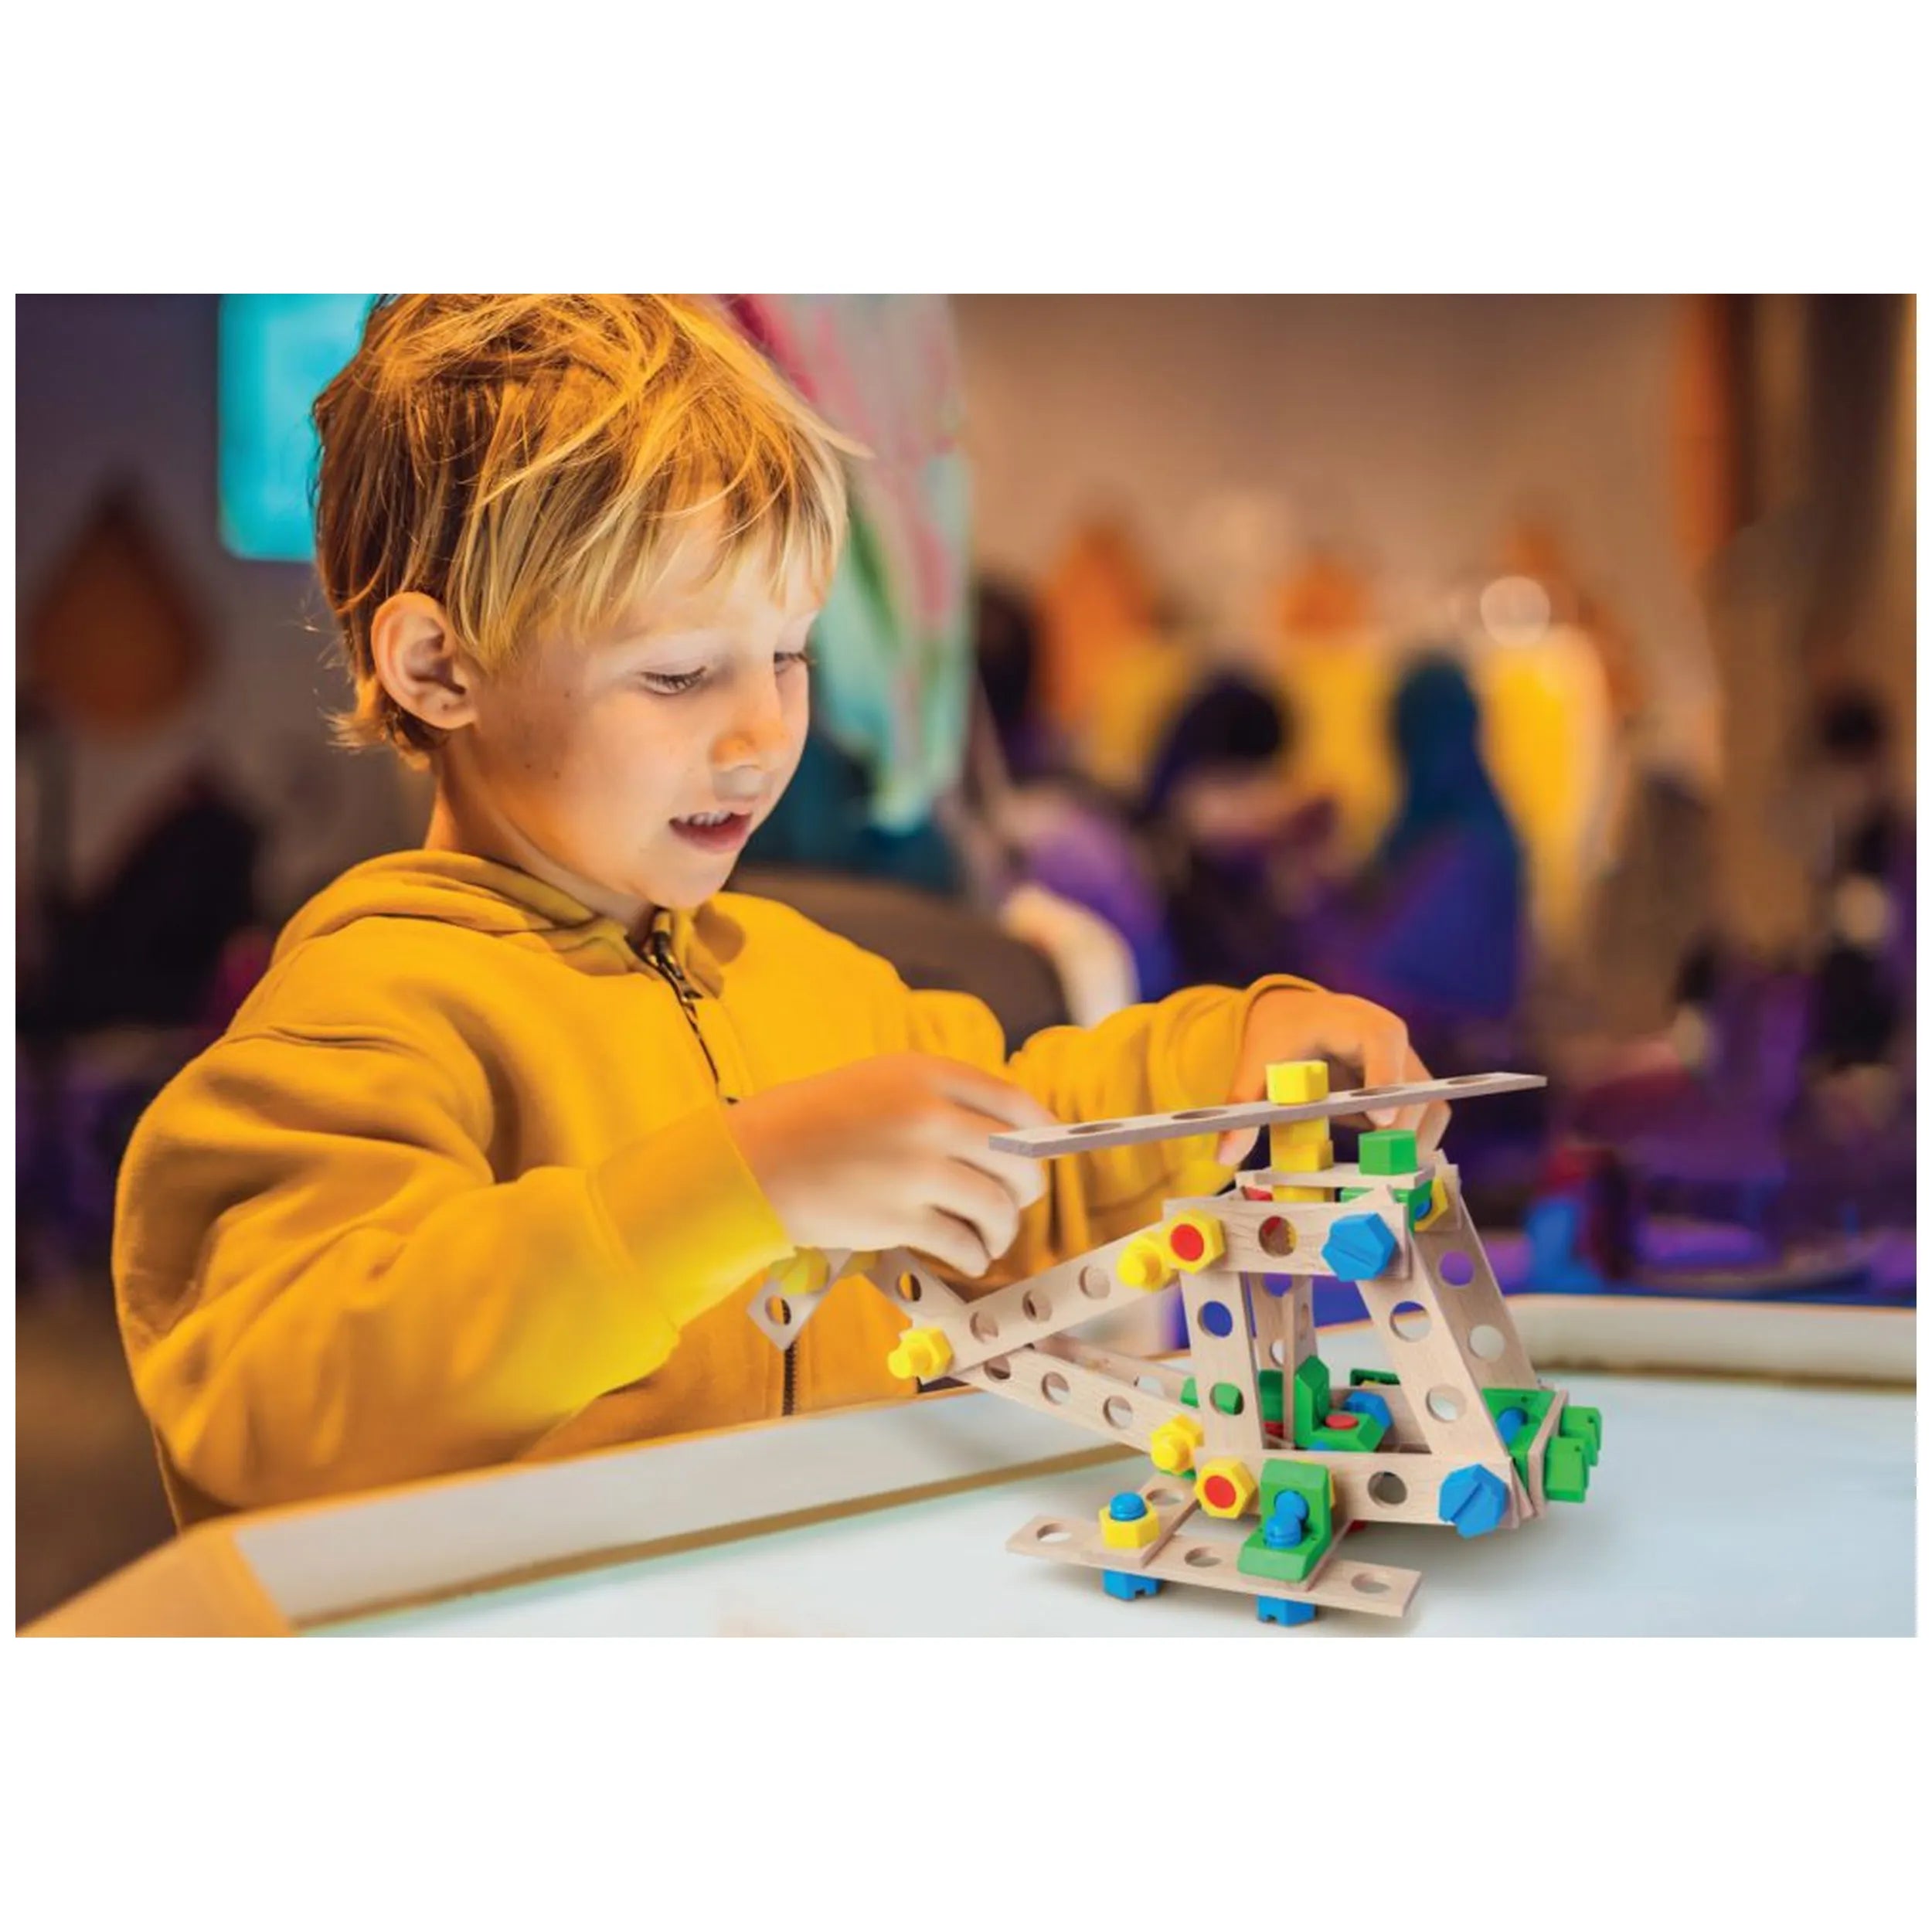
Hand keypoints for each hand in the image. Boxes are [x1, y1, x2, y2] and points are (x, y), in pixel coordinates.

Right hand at [725, 1055, 1056, 1278]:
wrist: (756, 1162)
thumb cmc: (814, 1122)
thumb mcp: (880, 1083)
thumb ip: (939, 1099)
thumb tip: (1007, 1137)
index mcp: (927, 1075)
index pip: (1015, 1102)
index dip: (1041, 1133)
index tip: (1043, 1150)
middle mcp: (931, 1117)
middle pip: (1017, 1158)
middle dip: (1027, 1187)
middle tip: (1016, 1201)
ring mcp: (918, 1168)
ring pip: (998, 1206)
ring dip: (1003, 1229)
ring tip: (990, 1238)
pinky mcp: (901, 1218)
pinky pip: (965, 1243)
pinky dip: (975, 1255)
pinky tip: (968, 1256)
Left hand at [1211, 986, 1447, 1166]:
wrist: (1297, 1018)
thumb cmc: (1281, 1035)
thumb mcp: (1257, 1064)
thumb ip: (1243, 1105)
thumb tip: (1224, 1154)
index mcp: (1358, 1021)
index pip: (1383, 1043)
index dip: (1385, 1080)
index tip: (1379, 1120)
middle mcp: (1394, 1041)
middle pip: (1416, 1086)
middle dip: (1399, 1130)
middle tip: (1375, 1169)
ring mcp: (1409, 1065)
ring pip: (1432, 1108)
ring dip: (1413, 1144)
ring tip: (1382, 1175)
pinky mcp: (1413, 1089)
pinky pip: (1429, 1120)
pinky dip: (1414, 1146)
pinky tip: (1384, 1168)